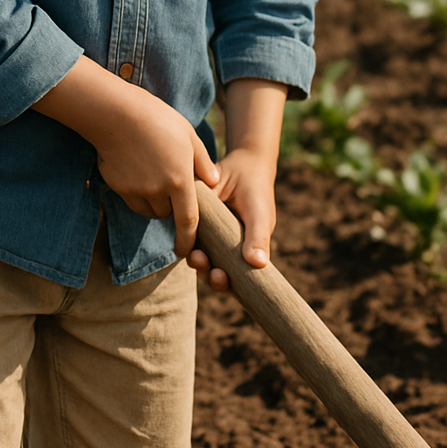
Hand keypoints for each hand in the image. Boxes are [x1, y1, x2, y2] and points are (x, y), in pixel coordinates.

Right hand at [33, 56, 219, 259]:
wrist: (116, 113)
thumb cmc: (157, 119)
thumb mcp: (188, 135)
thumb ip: (203, 162)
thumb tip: (214, 181)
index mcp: (179, 180)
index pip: (188, 221)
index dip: (188, 239)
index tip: (186, 250)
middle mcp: (157, 191)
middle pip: (166, 214)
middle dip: (170, 206)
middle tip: (169, 184)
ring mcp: (135, 190)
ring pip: (148, 209)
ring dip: (153, 202)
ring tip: (152, 174)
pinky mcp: (117, 186)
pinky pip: (131, 199)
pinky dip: (136, 193)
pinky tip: (135, 170)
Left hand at [186, 77, 285, 293]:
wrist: (243, 161)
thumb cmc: (256, 190)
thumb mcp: (259, 212)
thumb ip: (258, 236)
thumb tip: (259, 264)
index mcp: (248, 251)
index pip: (238, 280)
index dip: (228, 285)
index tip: (219, 277)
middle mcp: (229, 248)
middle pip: (217, 273)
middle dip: (210, 276)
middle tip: (206, 268)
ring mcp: (214, 237)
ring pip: (203, 259)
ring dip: (198, 262)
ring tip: (196, 256)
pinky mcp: (200, 222)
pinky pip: (192, 238)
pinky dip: (189, 242)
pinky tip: (187, 240)